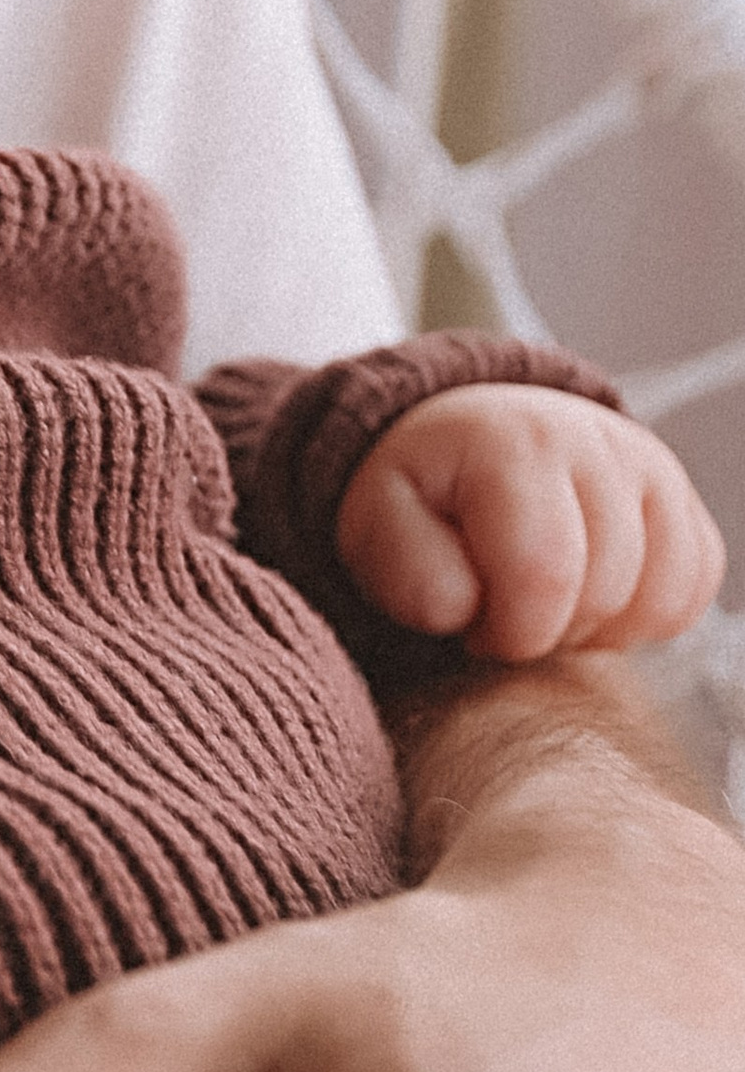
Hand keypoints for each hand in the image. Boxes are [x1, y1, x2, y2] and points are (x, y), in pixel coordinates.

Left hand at [339, 384, 723, 659]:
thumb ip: (405, 572)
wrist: (470, 440)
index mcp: (513, 442)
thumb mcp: (380, 526)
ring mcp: (650, 467)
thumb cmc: (427, 494)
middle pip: (605, 594)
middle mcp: (596, 441)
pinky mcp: (683, 501)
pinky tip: (588, 595)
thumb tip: (464, 606)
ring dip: (595, 627)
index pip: (543, 575)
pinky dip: (643, 617)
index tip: (473, 623)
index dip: (508, 630)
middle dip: (549, 631)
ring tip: (543, 601)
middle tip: (504, 611)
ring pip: (658, 600)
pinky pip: (691, 593)